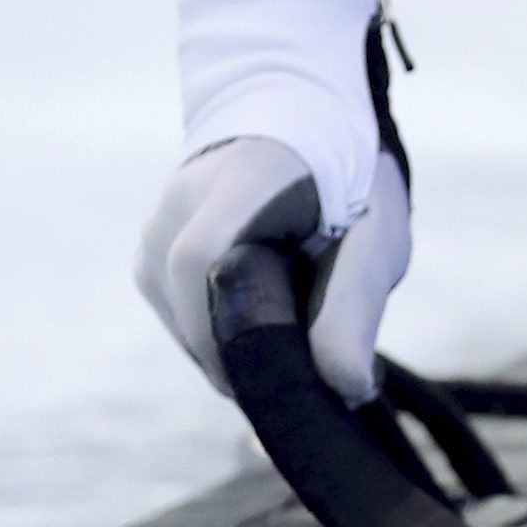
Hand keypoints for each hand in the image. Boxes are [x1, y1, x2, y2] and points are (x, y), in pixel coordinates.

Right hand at [135, 136, 410, 405]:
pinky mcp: (151, 250)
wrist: (308, 138)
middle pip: (185, 296)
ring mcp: (159, 221)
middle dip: (237, 352)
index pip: (199, 254)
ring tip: (284, 333)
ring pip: (177, 315)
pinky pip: (173, 312)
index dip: (224, 330)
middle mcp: (185, 192)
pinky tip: (254, 321)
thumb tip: (348, 388)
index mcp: (246, 176)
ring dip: (226, 345)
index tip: (277, 371)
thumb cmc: (349, 188)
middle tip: (296, 372)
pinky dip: (212, 333)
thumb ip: (356, 307)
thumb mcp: (375, 238)